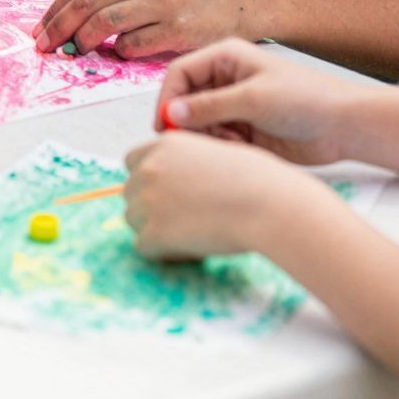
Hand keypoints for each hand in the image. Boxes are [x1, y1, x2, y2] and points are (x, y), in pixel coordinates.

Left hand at [32, 0, 261, 58]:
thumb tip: (75, 13)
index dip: (54, 9)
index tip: (40, 30)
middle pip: (85, 3)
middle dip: (57, 28)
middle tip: (44, 48)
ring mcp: (162, 3)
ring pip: (105, 24)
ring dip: (83, 43)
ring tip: (76, 53)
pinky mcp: (179, 29)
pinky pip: (135, 45)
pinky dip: (120, 53)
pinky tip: (119, 55)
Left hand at [122, 130, 328, 261]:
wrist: (268, 205)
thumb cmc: (258, 180)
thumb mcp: (216, 153)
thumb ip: (188, 163)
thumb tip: (180, 183)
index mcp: (165, 145)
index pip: (133, 162)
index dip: (151, 180)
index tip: (171, 195)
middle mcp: (149, 168)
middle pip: (131, 193)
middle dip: (152, 207)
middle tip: (186, 220)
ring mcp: (148, 200)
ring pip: (134, 221)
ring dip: (156, 230)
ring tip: (193, 235)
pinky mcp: (153, 233)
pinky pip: (144, 248)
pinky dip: (164, 253)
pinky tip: (192, 250)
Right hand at [155, 39, 369, 164]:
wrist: (344, 126)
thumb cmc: (306, 99)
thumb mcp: (253, 99)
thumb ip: (209, 107)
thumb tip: (169, 113)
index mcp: (226, 58)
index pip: (180, 73)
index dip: (168, 97)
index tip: (164, 124)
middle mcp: (226, 79)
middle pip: (185, 99)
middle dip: (186, 121)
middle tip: (192, 143)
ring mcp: (234, 104)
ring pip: (198, 122)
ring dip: (206, 136)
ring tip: (229, 144)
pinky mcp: (243, 128)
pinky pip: (216, 138)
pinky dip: (221, 146)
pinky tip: (241, 149)